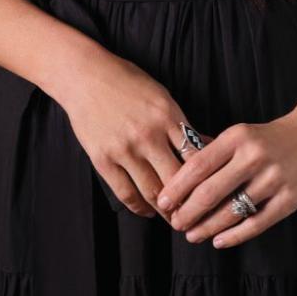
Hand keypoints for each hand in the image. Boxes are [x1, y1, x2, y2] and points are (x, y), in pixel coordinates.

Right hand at [58, 54, 195, 218]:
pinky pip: (126, 193)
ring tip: (175, 219)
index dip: (207, 179)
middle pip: (177, 179)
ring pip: (153, 191)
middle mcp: (148, 134)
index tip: (212, 192)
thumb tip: (206, 147)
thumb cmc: (127, 82)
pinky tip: (149, 211)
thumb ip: (181, 124)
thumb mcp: (161, 96)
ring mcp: (124, 149)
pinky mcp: (103, 160)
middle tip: (197, 215)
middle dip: (190, 202)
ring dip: (167, 210)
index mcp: (167, 115)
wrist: (84, 76)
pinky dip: (140, 207)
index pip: (196, 156)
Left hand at [153, 111, 296, 248]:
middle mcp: (254, 156)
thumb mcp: (240, 133)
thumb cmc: (269, 138)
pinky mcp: (290, 199)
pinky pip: (256, 223)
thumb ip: (211, 149)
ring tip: (193, 235)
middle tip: (175, 224)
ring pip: (231, 211)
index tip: (162, 202)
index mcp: (237, 137)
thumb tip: (175, 169)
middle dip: (188, 212)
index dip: (177, 188)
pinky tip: (219, 240)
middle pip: (210, 192)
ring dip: (207, 227)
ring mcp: (274, 179)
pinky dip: (234, 235)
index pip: (198, 166)